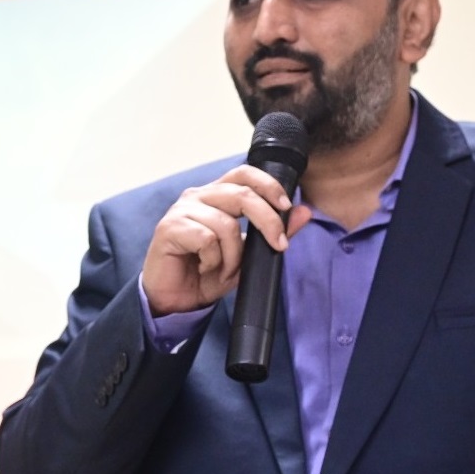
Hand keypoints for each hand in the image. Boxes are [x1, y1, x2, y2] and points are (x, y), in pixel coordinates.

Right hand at [142, 165, 312, 316]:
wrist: (175, 300)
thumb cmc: (207, 274)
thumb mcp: (248, 255)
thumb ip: (274, 231)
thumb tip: (304, 211)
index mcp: (215, 195)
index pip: (244, 173)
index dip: (268, 185)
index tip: (286, 207)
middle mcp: (197, 196)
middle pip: (241, 194)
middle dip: (268, 221)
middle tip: (278, 245)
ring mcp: (181, 211)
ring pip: (226, 224)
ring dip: (233, 256)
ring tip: (224, 270)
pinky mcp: (169, 228)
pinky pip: (206, 240)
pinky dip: (213, 261)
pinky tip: (205, 268)